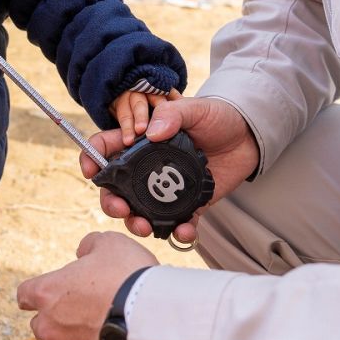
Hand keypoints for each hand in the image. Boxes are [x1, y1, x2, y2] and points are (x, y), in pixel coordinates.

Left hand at [17, 232, 157, 339]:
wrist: (155, 323)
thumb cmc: (129, 279)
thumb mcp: (111, 244)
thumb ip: (90, 245)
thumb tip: (84, 251)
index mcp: (48, 293)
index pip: (25, 294)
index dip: (38, 292)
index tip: (50, 293)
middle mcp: (49, 327)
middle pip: (43, 324)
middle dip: (60, 318)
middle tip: (88, 310)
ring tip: (107, 330)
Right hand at [81, 96, 258, 242]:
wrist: (250, 136)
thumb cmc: (218, 116)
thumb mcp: (195, 108)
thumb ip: (172, 114)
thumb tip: (151, 132)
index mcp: (142, 141)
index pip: (107, 148)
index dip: (92, 158)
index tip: (90, 172)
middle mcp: (148, 167)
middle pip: (117, 188)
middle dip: (111, 202)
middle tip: (120, 209)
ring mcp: (166, 188)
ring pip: (140, 210)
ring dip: (136, 223)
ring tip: (145, 227)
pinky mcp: (188, 204)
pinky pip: (177, 223)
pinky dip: (178, 231)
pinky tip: (185, 231)